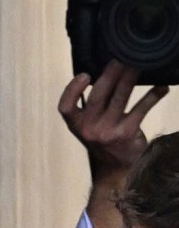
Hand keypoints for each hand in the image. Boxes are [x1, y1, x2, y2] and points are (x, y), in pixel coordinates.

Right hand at [58, 60, 168, 227]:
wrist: (117, 170)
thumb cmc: (104, 141)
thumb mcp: (89, 126)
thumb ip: (90, 106)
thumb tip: (103, 73)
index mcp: (76, 125)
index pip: (65, 107)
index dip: (72, 89)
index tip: (85, 75)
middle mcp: (88, 129)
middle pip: (97, 95)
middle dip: (110, 73)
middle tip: (121, 57)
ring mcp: (107, 131)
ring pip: (120, 97)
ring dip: (131, 77)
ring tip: (140, 64)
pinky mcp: (126, 133)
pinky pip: (141, 108)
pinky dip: (153, 95)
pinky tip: (162, 87)